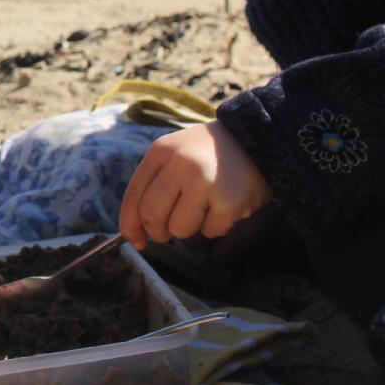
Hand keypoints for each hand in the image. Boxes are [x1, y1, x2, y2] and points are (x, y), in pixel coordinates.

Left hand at [118, 120, 272, 249]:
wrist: (254, 143)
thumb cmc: (205, 156)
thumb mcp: (174, 155)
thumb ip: (152, 187)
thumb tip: (135, 235)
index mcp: (162, 151)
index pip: (134, 197)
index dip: (130, 225)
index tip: (136, 240)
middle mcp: (181, 164)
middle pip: (152, 217)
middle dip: (158, 231)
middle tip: (170, 229)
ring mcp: (205, 183)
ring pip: (180, 230)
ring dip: (189, 230)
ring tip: (202, 209)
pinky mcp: (228, 203)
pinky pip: (209, 234)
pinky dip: (214, 228)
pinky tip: (223, 207)